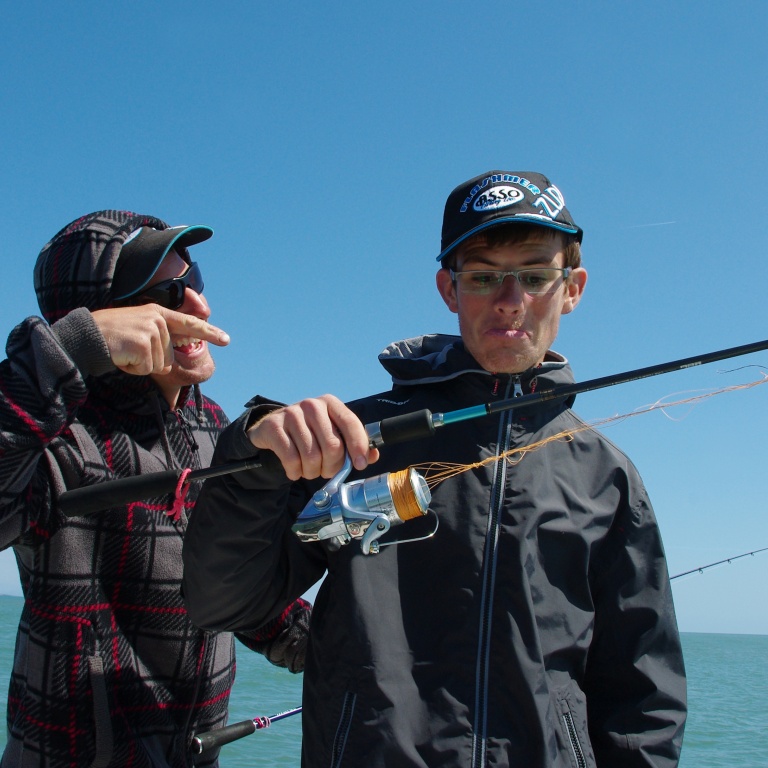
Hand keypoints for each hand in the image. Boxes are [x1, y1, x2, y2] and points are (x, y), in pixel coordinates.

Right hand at [91, 305, 229, 375]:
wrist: (86, 337)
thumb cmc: (112, 337)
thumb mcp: (139, 329)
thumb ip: (159, 338)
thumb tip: (172, 360)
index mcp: (158, 314)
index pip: (189, 324)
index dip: (209, 332)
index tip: (226, 339)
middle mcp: (157, 319)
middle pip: (170, 357)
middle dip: (151, 362)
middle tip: (131, 351)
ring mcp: (151, 330)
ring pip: (160, 365)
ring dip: (142, 366)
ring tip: (126, 352)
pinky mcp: (143, 343)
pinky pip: (149, 368)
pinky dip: (134, 369)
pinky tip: (123, 357)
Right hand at [247, 395, 378, 480]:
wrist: (274, 429)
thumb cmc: (310, 433)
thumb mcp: (332, 433)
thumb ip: (353, 443)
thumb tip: (372, 455)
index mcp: (331, 404)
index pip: (350, 423)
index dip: (358, 446)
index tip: (361, 464)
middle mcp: (312, 405)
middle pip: (332, 446)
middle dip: (332, 467)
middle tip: (326, 471)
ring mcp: (291, 414)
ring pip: (311, 456)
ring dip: (312, 472)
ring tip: (309, 469)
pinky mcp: (274, 427)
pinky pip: (291, 459)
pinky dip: (295, 472)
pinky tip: (294, 470)